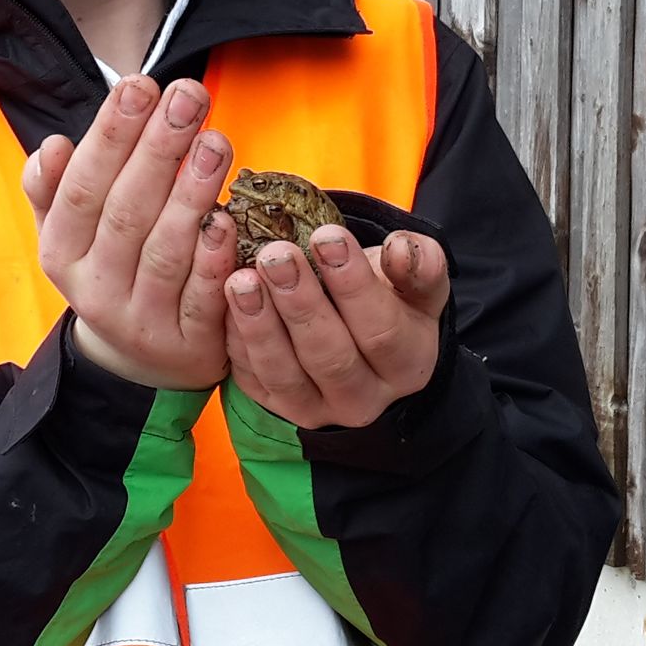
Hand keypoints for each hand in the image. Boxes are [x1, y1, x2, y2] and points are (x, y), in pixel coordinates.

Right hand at [22, 75, 240, 389]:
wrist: (141, 362)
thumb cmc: (113, 268)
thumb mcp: (71, 234)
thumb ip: (55, 189)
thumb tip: (51, 146)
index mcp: (61, 252)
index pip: (82, 188)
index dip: (111, 136)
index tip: (140, 85)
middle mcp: (95, 289)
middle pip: (125, 212)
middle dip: (158, 149)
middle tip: (189, 96)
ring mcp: (142, 321)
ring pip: (165, 252)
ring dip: (191, 194)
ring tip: (216, 142)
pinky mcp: (188, 344)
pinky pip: (202, 298)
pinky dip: (214, 259)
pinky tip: (229, 219)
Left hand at [223, 225, 450, 427]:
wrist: (358, 335)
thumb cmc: (389, 298)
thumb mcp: (415, 281)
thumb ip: (419, 264)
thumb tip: (400, 249)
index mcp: (405, 366)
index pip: (381, 331)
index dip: (353, 284)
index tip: (326, 237)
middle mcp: (363, 398)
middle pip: (329, 357)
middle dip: (300, 303)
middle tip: (275, 255)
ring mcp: (315, 408)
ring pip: (284, 374)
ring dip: (259, 324)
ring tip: (240, 278)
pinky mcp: (274, 405)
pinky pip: (251, 378)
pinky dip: (236, 340)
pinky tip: (225, 302)